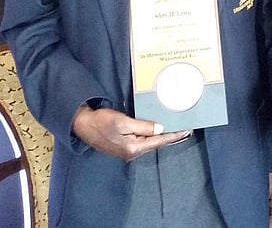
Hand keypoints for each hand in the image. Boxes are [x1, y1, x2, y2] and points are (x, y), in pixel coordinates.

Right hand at [72, 105, 190, 161]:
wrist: (82, 125)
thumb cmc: (101, 122)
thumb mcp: (123, 121)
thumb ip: (143, 126)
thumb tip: (160, 128)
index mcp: (133, 147)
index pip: (159, 141)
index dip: (174, 135)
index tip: (187, 130)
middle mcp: (132, 152)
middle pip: (156, 143)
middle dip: (170, 135)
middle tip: (184, 127)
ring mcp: (127, 151)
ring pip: (150, 142)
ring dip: (161, 135)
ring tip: (174, 127)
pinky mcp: (123, 147)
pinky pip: (142, 141)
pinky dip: (151, 135)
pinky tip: (157, 129)